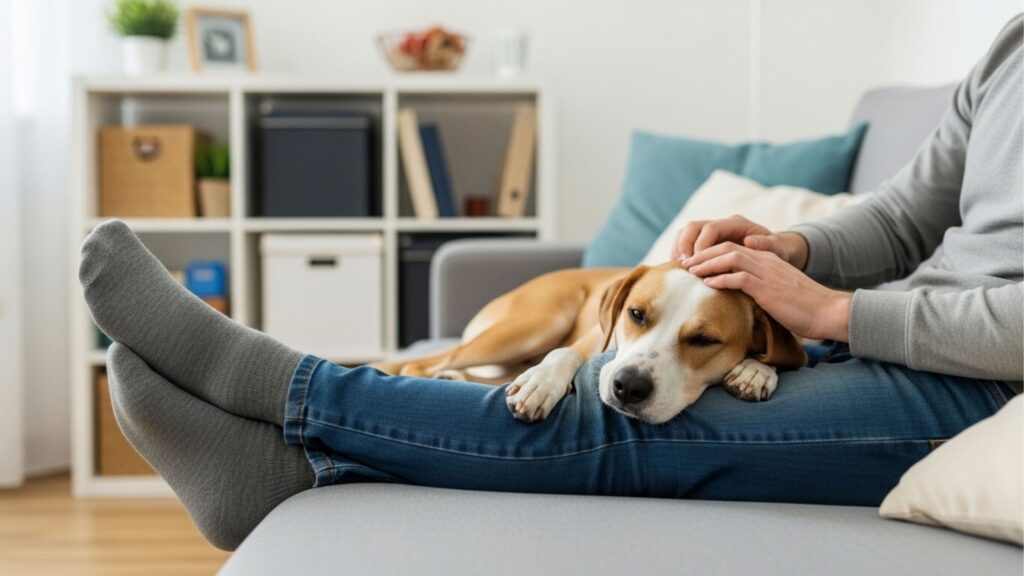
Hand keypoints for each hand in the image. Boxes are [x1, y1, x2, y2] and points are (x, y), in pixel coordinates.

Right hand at [672, 215, 808, 269]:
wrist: (771, 251)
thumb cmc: (774, 252)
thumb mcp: (776, 249)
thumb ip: (766, 245)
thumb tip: (750, 241)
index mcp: (736, 223)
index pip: (711, 228)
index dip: (701, 244)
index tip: (697, 262)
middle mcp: (721, 224)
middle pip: (693, 226)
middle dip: (685, 245)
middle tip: (685, 265)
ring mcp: (710, 232)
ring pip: (685, 232)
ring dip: (679, 248)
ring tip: (679, 267)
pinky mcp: (704, 241)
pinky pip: (684, 241)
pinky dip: (678, 252)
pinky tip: (679, 267)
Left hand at [686, 242, 850, 341]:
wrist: (828, 311)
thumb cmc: (804, 307)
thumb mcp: (778, 291)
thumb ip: (760, 287)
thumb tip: (739, 297)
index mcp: (768, 260)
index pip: (734, 248)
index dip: (711, 253)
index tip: (694, 262)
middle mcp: (765, 262)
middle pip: (727, 248)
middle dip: (703, 254)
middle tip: (685, 263)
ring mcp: (767, 273)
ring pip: (730, 258)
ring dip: (707, 264)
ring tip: (691, 272)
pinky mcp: (768, 288)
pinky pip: (740, 278)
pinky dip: (721, 279)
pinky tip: (707, 284)